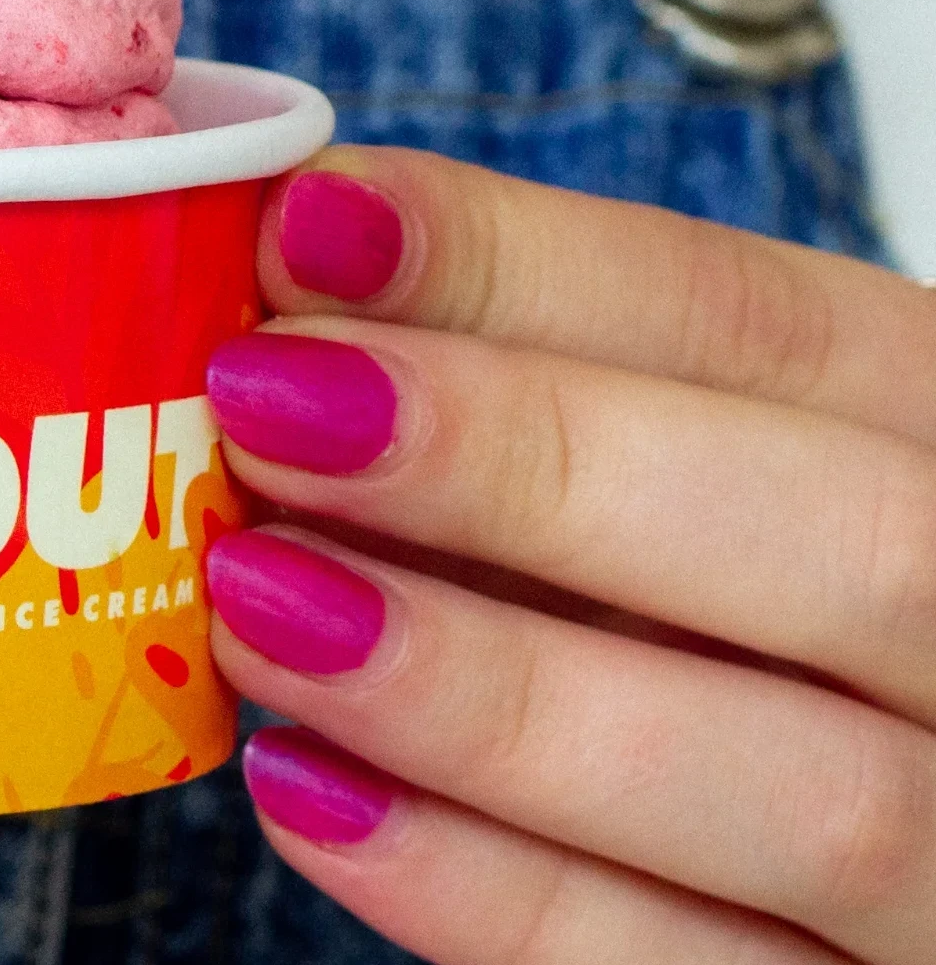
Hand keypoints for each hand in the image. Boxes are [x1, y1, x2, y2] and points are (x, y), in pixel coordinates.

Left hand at [203, 151, 935, 963]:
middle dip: (527, 460)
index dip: (532, 266)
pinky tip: (307, 788)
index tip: (313, 224)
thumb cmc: (710, 588)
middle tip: (267, 405)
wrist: (858, 817)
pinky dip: (491, 893)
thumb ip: (529, 369)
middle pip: (845, 540)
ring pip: (809, 795)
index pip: (775, 326)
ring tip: (259, 600)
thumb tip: (285, 262)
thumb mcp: (665, 452)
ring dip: (490, 688)